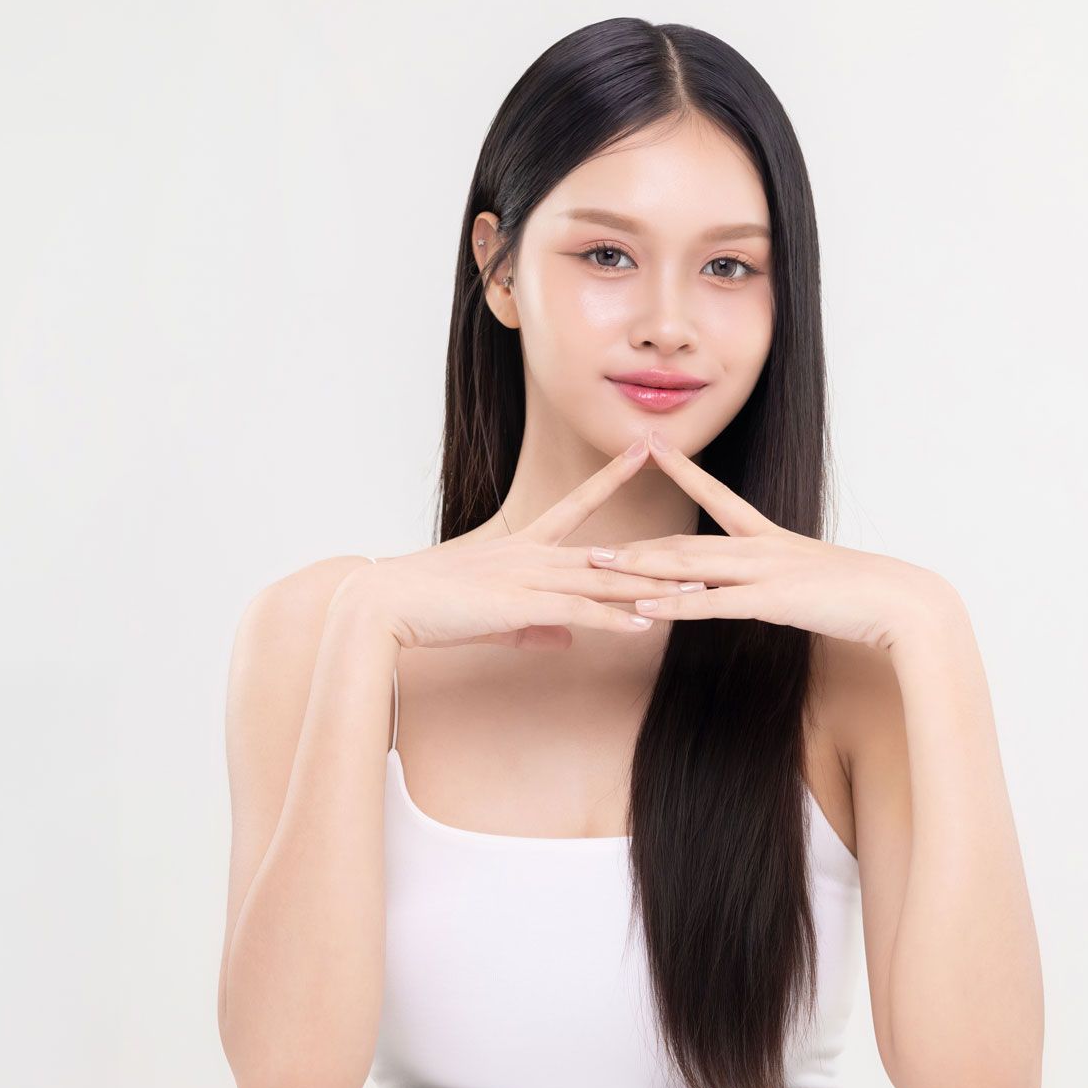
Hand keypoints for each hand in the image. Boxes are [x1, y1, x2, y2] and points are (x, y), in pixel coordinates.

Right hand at [346, 435, 696, 650]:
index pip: (580, 505)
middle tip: (701, 542)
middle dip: (661, 553)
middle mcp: (533, 555)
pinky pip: (578, 612)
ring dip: (652, 590)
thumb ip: (536, 626)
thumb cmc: (428, 607)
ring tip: (697, 592)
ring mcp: (529, 578)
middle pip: (611, 552)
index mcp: (524, 549)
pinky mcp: (520, 605)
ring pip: (604, 581)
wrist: (385, 604)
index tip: (642, 450)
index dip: (613, 478)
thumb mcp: (492, 617)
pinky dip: (613, 619)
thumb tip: (568, 637)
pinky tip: (646, 623)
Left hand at [587, 429, 957, 652]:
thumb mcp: (816, 582)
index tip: (650, 446)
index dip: (682, 470)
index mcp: (772, 540)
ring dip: (641, 570)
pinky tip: (643, 608)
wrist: (904, 603)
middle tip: (590, 541)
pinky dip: (676, 605)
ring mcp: (766, 573)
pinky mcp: (772, 602)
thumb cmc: (865, 597)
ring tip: (598, 568)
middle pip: (687, 541)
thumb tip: (763, 589)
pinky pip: (713, 604)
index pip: (717, 496)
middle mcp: (763, 548)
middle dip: (637, 543)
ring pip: (691, 568)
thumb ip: (783, 581)